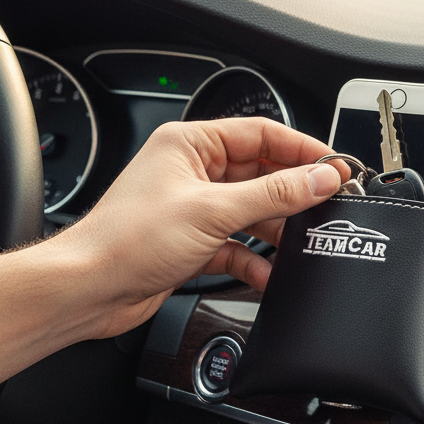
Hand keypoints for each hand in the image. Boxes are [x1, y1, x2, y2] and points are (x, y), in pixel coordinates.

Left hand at [56, 117, 346, 337]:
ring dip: (276, 229)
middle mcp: (192, 172)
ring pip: (252, 211)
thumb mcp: (212, 211)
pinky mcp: (193, 242)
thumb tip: (319, 178)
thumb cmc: (126, 240)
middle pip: (260, 173)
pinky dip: (254, 259)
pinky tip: (266, 272)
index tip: (334, 166)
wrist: (89, 289)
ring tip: (302, 242)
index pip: (260, 134)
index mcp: (190, 145)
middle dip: (293, 193)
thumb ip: (273, 194)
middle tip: (327, 206)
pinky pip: (237, 244)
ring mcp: (193, 208)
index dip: (302, 149)